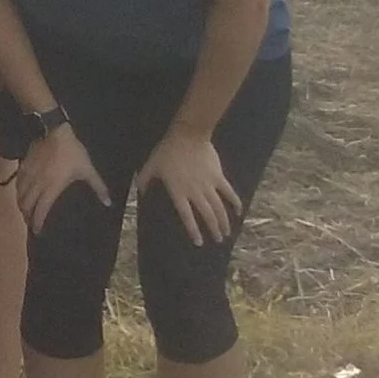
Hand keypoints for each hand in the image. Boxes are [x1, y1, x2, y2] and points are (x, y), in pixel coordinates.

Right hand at [16, 125, 111, 231]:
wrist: (54, 131)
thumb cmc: (72, 152)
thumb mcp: (88, 170)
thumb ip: (98, 187)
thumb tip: (109, 203)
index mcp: (52, 188)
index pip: (41, 210)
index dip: (38, 222)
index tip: (37, 232)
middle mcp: (37, 184)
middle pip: (27, 204)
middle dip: (27, 216)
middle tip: (30, 223)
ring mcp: (29, 174)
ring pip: (20, 194)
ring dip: (21, 205)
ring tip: (24, 211)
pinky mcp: (24, 165)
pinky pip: (18, 182)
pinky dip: (18, 191)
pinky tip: (20, 192)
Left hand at [134, 130, 240, 244]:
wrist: (188, 135)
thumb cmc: (167, 150)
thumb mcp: (151, 165)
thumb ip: (144, 180)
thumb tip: (138, 192)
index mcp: (178, 191)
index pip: (187, 216)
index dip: (193, 230)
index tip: (199, 242)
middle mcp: (195, 191)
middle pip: (206, 215)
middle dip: (213, 230)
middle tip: (218, 240)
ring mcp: (209, 185)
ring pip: (219, 208)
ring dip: (224, 222)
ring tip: (227, 233)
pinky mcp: (219, 176)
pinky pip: (229, 192)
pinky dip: (235, 203)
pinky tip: (239, 212)